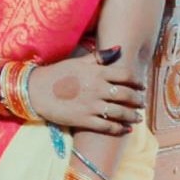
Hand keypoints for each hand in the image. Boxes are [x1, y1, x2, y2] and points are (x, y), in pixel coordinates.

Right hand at [28, 51, 145, 133]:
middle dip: (138, 100)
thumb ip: (99, 57)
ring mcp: (91, 106)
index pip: (125, 75)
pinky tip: (126, 129)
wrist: (37, 90)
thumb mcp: (78, 61)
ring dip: (132, 116)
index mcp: (96, 72)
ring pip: (120, 112)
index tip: (141, 85)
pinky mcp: (84, 120)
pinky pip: (107, 127)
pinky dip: (120, 129)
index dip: (137, 81)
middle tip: (142, 102)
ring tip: (138, 117)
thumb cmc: (58, 73)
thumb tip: (119, 49)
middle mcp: (97, 89)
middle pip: (126, 95)